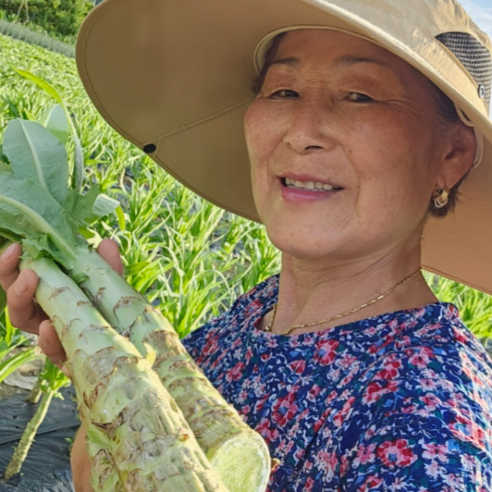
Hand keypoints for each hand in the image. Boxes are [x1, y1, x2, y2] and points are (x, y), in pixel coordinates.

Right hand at [0, 239, 123, 366]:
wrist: (125, 341)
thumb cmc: (108, 309)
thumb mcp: (109, 284)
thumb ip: (106, 266)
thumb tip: (107, 243)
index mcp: (46, 291)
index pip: (19, 275)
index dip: (10, 263)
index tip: (15, 246)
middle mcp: (41, 312)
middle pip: (13, 295)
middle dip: (11, 279)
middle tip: (25, 268)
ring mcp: (49, 335)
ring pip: (21, 319)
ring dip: (21, 299)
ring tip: (30, 281)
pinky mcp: (63, 356)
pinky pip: (50, 350)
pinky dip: (48, 339)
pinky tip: (49, 327)